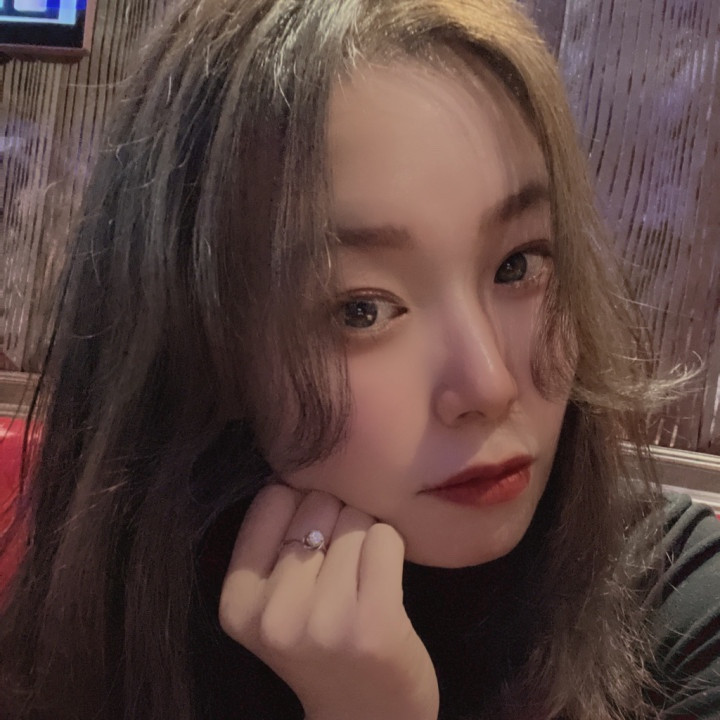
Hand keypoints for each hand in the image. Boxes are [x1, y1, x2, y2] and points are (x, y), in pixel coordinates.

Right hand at [219, 484, 438, 719]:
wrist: (366, 719)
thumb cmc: (322, 645)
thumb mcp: (275, 601)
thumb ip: (276, 539)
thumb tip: (303, 460)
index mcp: (237, 602)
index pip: (273, 498)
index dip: (301, 507)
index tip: (312, 541)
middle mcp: (273, 612)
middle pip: (318, 503)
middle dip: (337, 521)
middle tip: (341, 568)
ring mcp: (324, 620)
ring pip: (356, 518)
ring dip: (367, 537)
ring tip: (361, 581)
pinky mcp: (373, 623)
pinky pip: (386, 537)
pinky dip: (392, 549)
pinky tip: (384, 586)